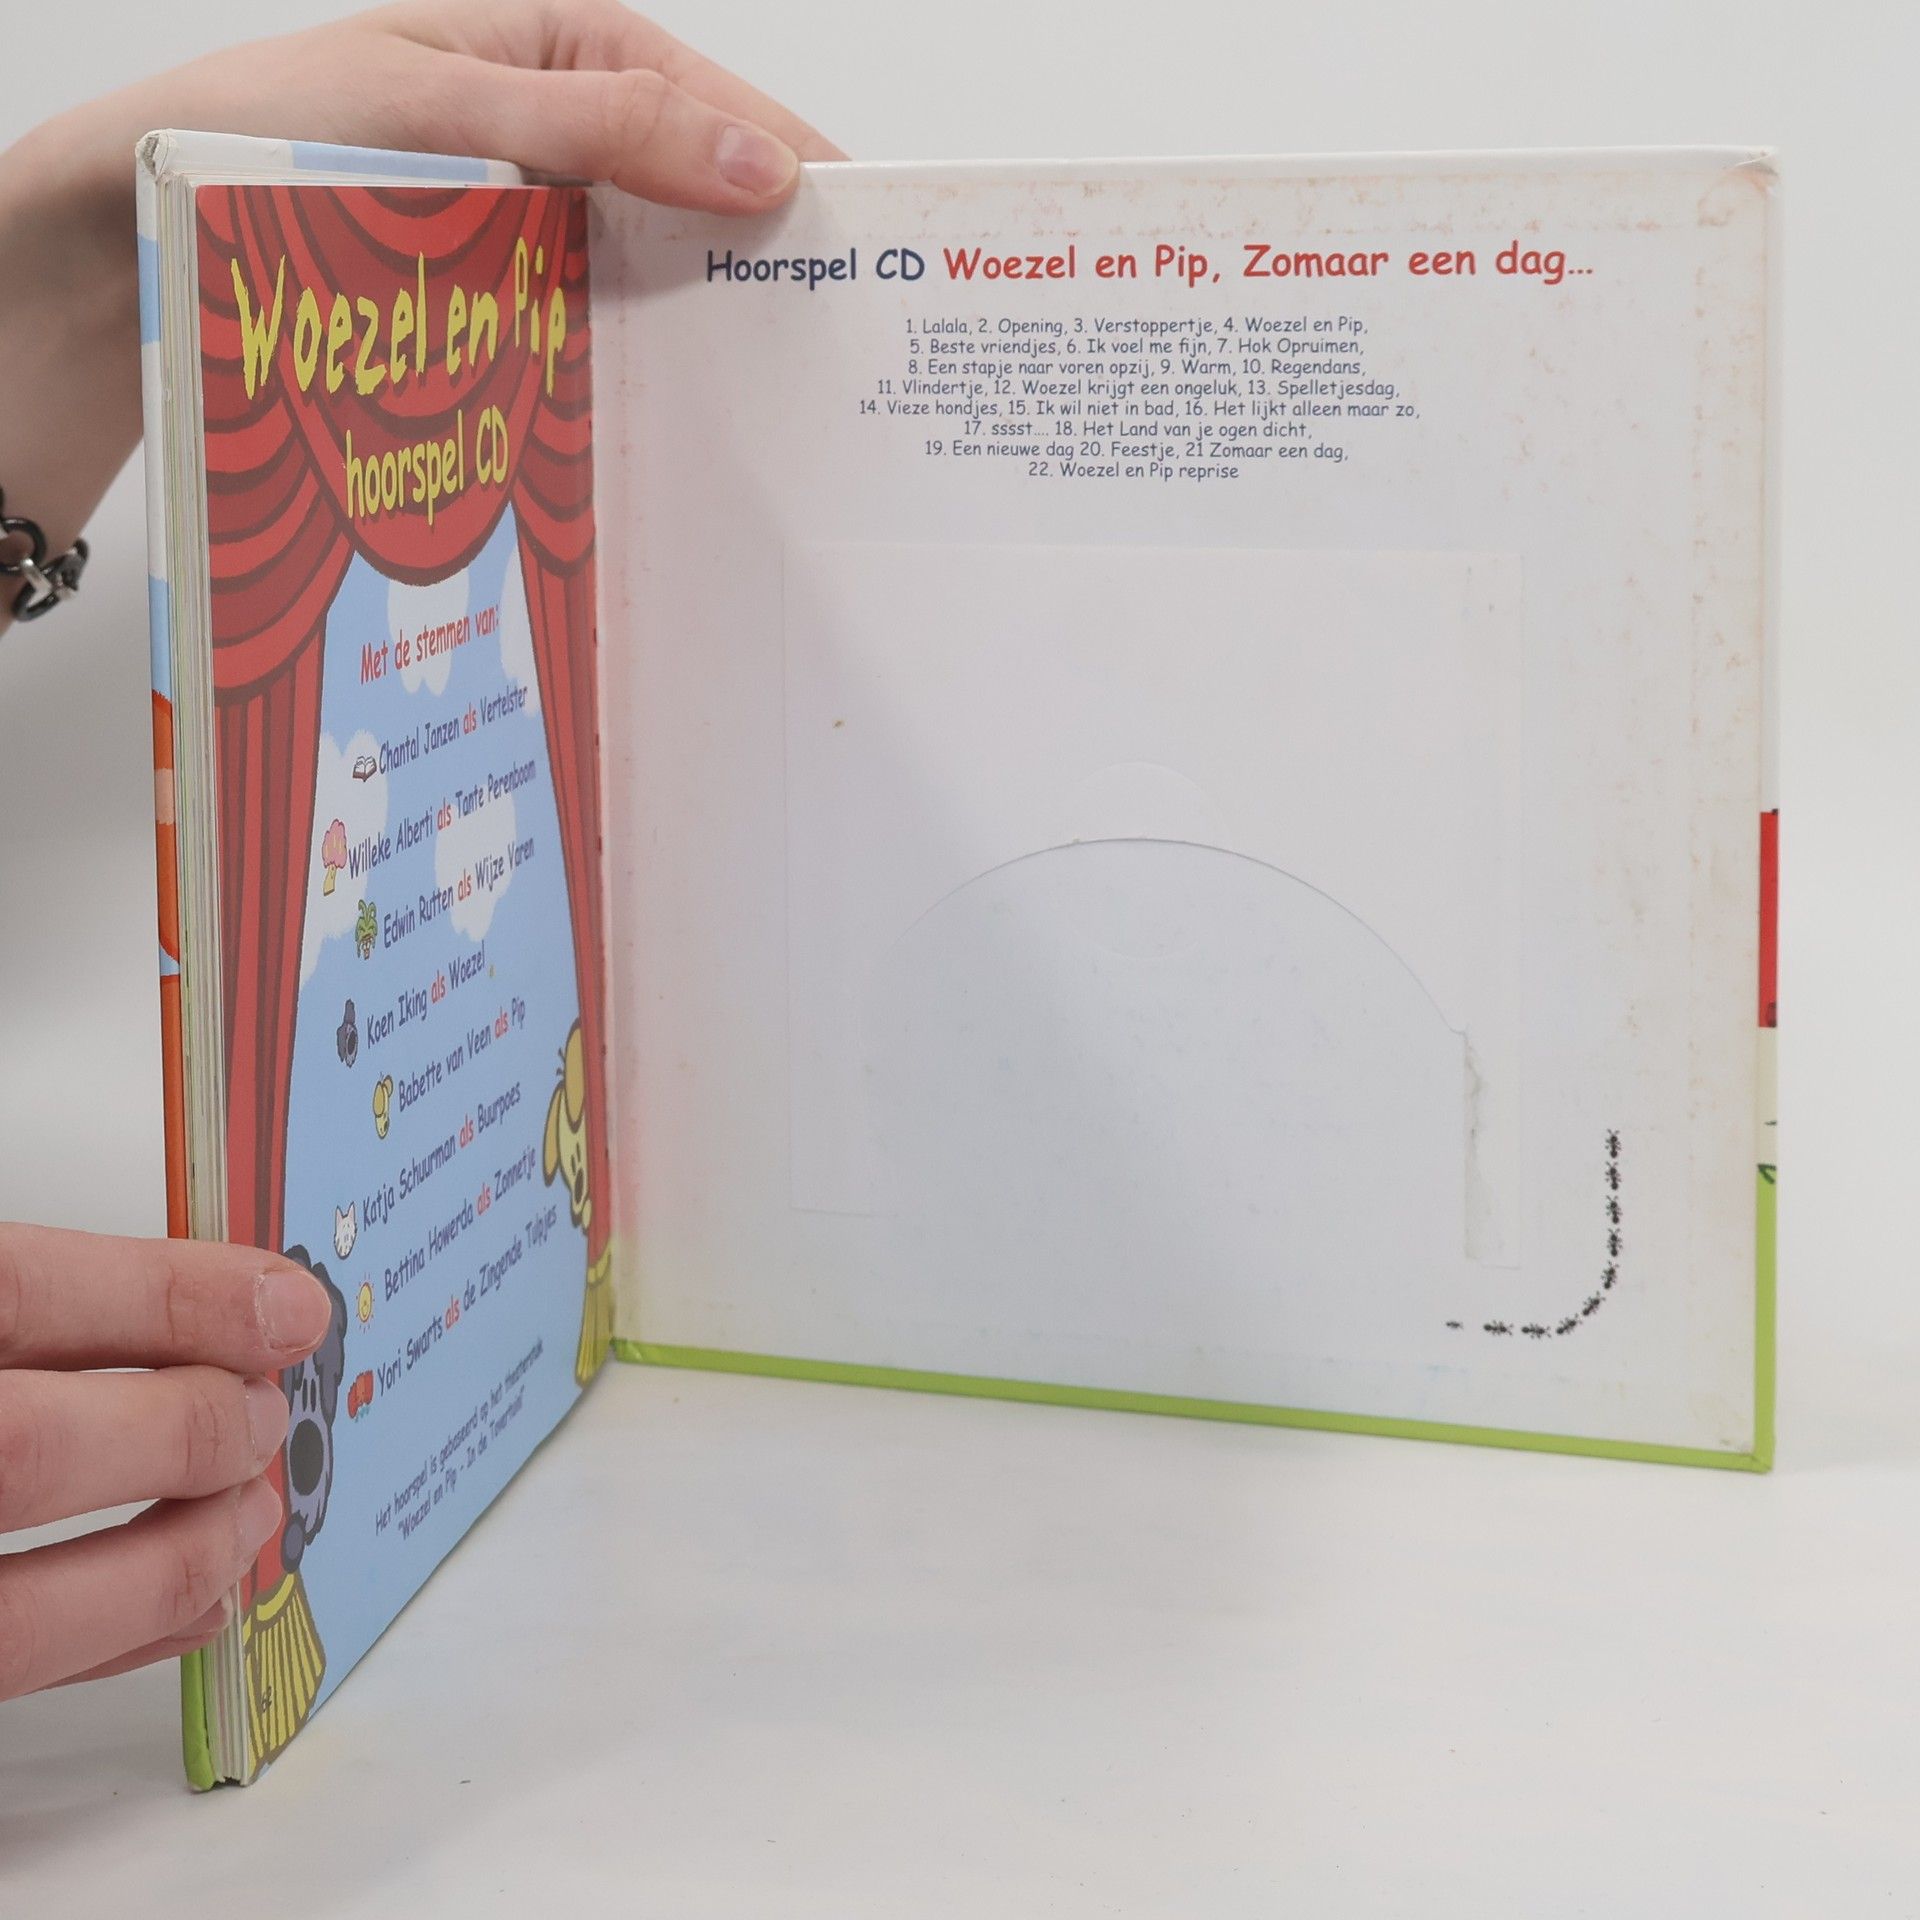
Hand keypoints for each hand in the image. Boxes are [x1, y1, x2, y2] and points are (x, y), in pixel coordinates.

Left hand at [0, 0, 842, 628]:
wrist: (122, 244)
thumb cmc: (253, 140)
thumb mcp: (445, 106)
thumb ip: (606, 128)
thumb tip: (760, 162)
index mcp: (549, 49)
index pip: (708, 101)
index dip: (789, 167)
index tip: (861, 242)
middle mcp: (546, 137)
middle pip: (689, 197)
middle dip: (755, 262)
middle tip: (829, 342)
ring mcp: (521, 227)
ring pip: (642, 277)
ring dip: (695, 333)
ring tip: (766, 399)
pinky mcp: (491, 305)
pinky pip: (586, 334)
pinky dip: (628, 372)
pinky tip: (664, 419)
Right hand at [0, 1226, 334, 1695]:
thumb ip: (40, 1305)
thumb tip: (223, 1303)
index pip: (20, 1293)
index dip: (168, 1297)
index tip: (282, 1306)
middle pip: (30, 1450)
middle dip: (181, 1431)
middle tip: (257, 1417)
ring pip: (21, 1612)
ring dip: (168, 1561)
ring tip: (245, 1514)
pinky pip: (11, 1677)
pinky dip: (115, 1642)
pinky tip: (192, 1601)